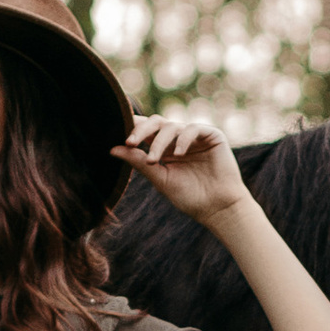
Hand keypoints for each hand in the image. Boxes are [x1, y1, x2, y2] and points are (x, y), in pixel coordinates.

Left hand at [116, 110, 246, 225]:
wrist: (218, 208)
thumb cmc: (189, 197)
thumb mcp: (159, 178)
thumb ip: (138, 162)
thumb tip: (112, 149)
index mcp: (164, 147)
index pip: (145, 131)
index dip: (132, 129)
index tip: (119, 138)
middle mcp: (178, 139)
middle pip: (155, 122)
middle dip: (140, 130)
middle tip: (130, 142)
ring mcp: (195, 136)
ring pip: (171, 126)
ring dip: (159, 142)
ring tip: (154, 160)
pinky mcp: (212, 135)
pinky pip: (193, 129)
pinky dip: (183, 139)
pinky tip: (178, 154)